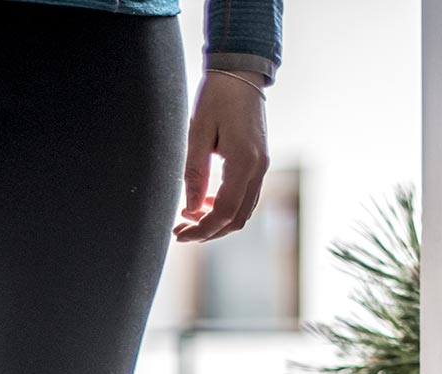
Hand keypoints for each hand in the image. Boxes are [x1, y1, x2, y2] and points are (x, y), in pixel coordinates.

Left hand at [174, 73, 268, 241]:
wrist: (241, 72)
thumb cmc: (217, 97)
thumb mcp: (197, 133)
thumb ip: (195, 173)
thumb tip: (190, 208)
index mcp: (244, 162)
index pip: (224, 212)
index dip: (201, 229)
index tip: (178, 233)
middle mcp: (259, 168)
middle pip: (237, 218)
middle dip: (208, 231)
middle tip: (179, 230)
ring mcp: (262, 165)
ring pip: (243, 211)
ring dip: (217, 221)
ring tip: (188, 218)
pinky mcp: (259, 161)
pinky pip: (246, 196)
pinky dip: (225, 207)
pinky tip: (204, 202)